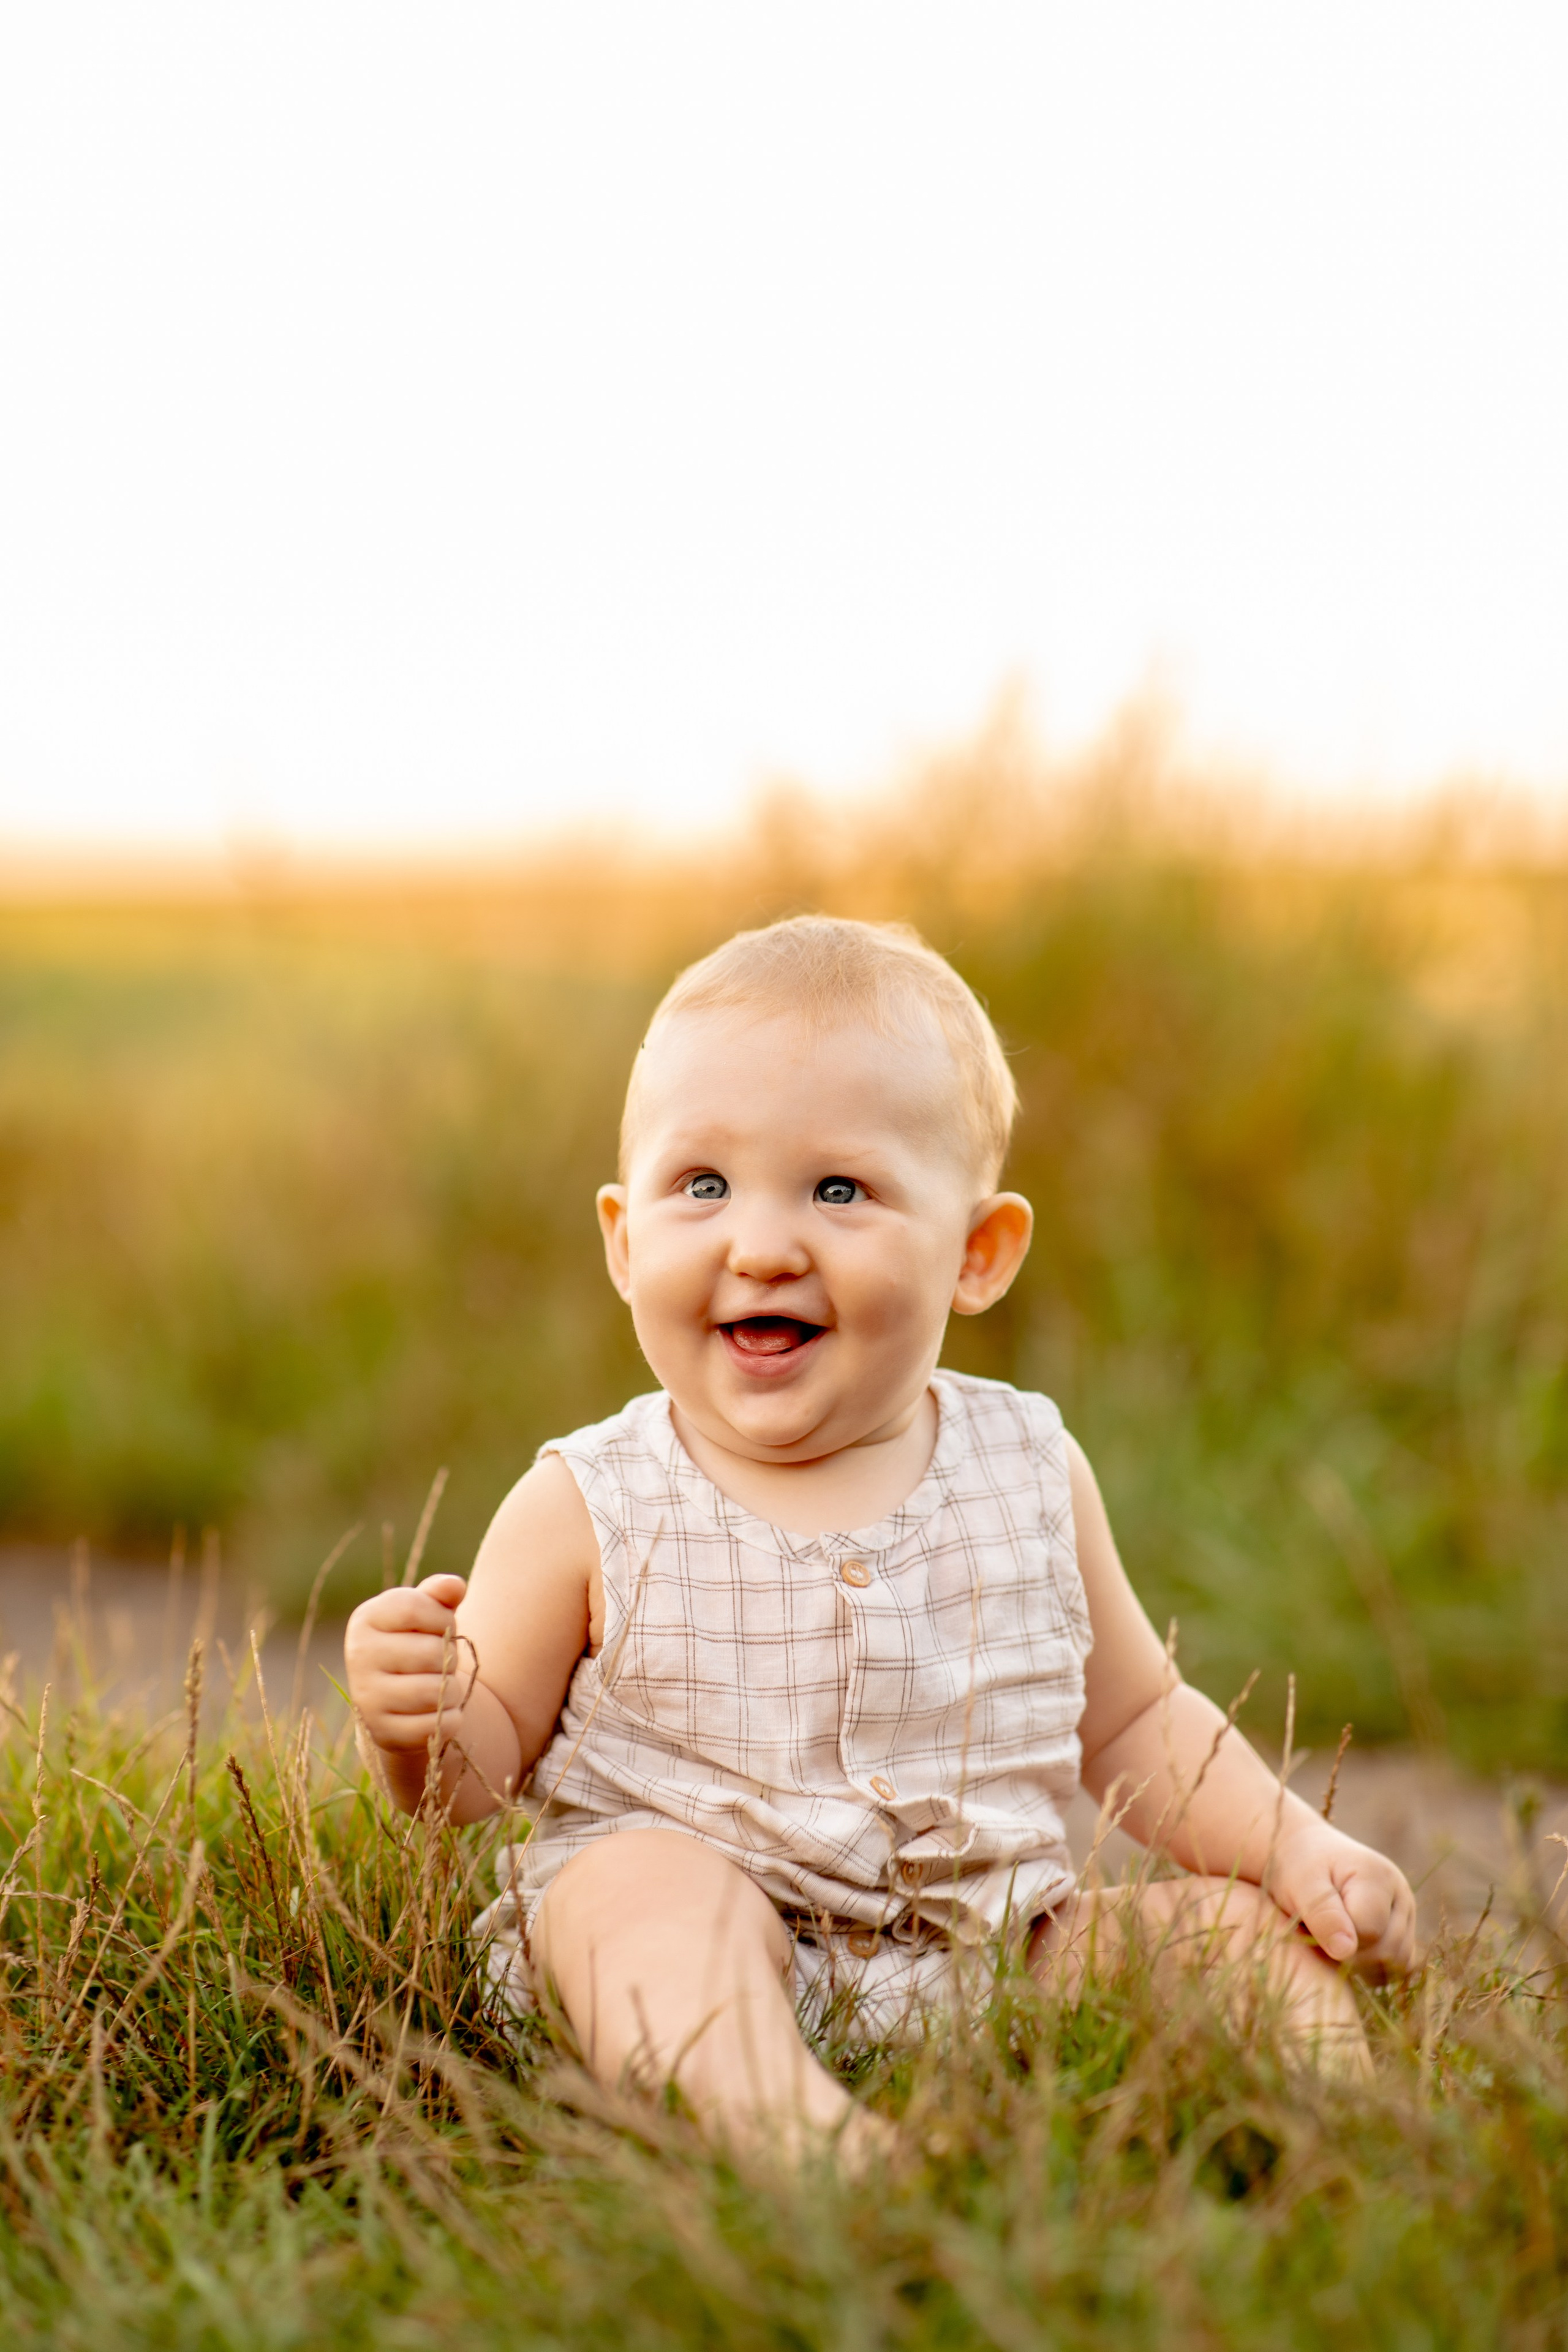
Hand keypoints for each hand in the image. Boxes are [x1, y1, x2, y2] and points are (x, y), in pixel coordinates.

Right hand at [343, 1574, 473, 1752]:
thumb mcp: (426, 1614)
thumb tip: (455, 1586)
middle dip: (450, 1657)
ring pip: (436, 1691)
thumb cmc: (417, 1645)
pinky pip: (438, 1725)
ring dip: (452, 1689)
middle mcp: (358, 1656)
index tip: (442, 1626)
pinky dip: (451, 1718)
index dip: (443, 1618)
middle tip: (439, 1662)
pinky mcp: (384, 1732)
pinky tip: (438, 1712)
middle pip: (431, 1652)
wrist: (398, 1702)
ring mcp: (367, 1697)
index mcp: (365, 1619)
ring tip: (440, 1685)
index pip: (414, 1607)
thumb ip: (440, 1595)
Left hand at [1266, 1820, 1416, 1971]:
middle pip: (1388, 1950)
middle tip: (1317, 1937)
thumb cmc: (1298, 1867)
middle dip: (1350, 1956)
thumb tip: (1346, 1951)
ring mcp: (1406, 1913)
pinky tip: (1346, 1952)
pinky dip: (1374, 1967)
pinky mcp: (1405, 1930)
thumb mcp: (1301, 1884)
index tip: (1311, 1925)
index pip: (1370, 1931)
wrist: (1304, 1853)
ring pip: (1398, 1961)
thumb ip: (1323, 1915)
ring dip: (1363, 1965)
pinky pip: (1401, 1965)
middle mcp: (1401, 1895)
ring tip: (1330, 1942)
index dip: (1337, 1939)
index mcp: (1378, 1876)